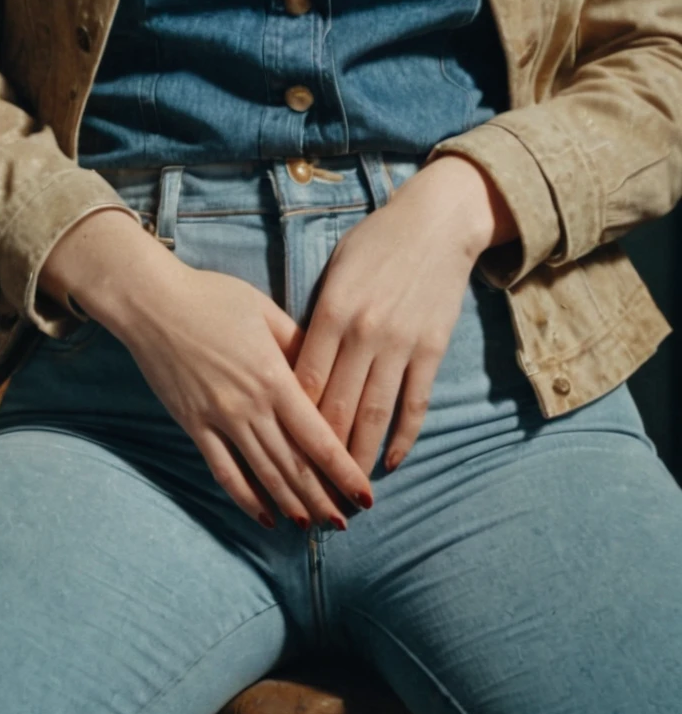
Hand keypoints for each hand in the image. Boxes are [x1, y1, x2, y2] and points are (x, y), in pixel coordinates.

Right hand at [116, 258, 375, 528]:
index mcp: (275, 378)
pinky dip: (245, 498)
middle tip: (344, 523)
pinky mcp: (193, 425)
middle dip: (323, 498)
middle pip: (294, 465)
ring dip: (290, 503)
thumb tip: (326, 372)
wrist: (151, 303)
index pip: (319, 437)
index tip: (364, 494)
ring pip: (263, 473)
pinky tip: (265, 516)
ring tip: (312, 525)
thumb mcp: (266, 312)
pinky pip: (223, 470)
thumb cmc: (212, 297)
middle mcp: (251, 406)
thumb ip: (299, 344)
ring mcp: (219, 419)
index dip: (344, 471)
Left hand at [291, 156, 517, 476]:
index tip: (276, 453)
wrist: (437, 222)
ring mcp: (400, 344)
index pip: (305, 381)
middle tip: (305, 486)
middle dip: (319, 454)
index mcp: (332, 313)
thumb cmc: (375, 243)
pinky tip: (390, 462)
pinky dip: (402, 437)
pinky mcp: (431, 349)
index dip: (290, 422)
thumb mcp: (335, 272)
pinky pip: (414, 403)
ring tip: (345, 491)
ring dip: (358, 457)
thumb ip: (315, 319)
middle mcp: (364, 333)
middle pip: (336, 407)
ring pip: (374, 414)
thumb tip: (296, 368)